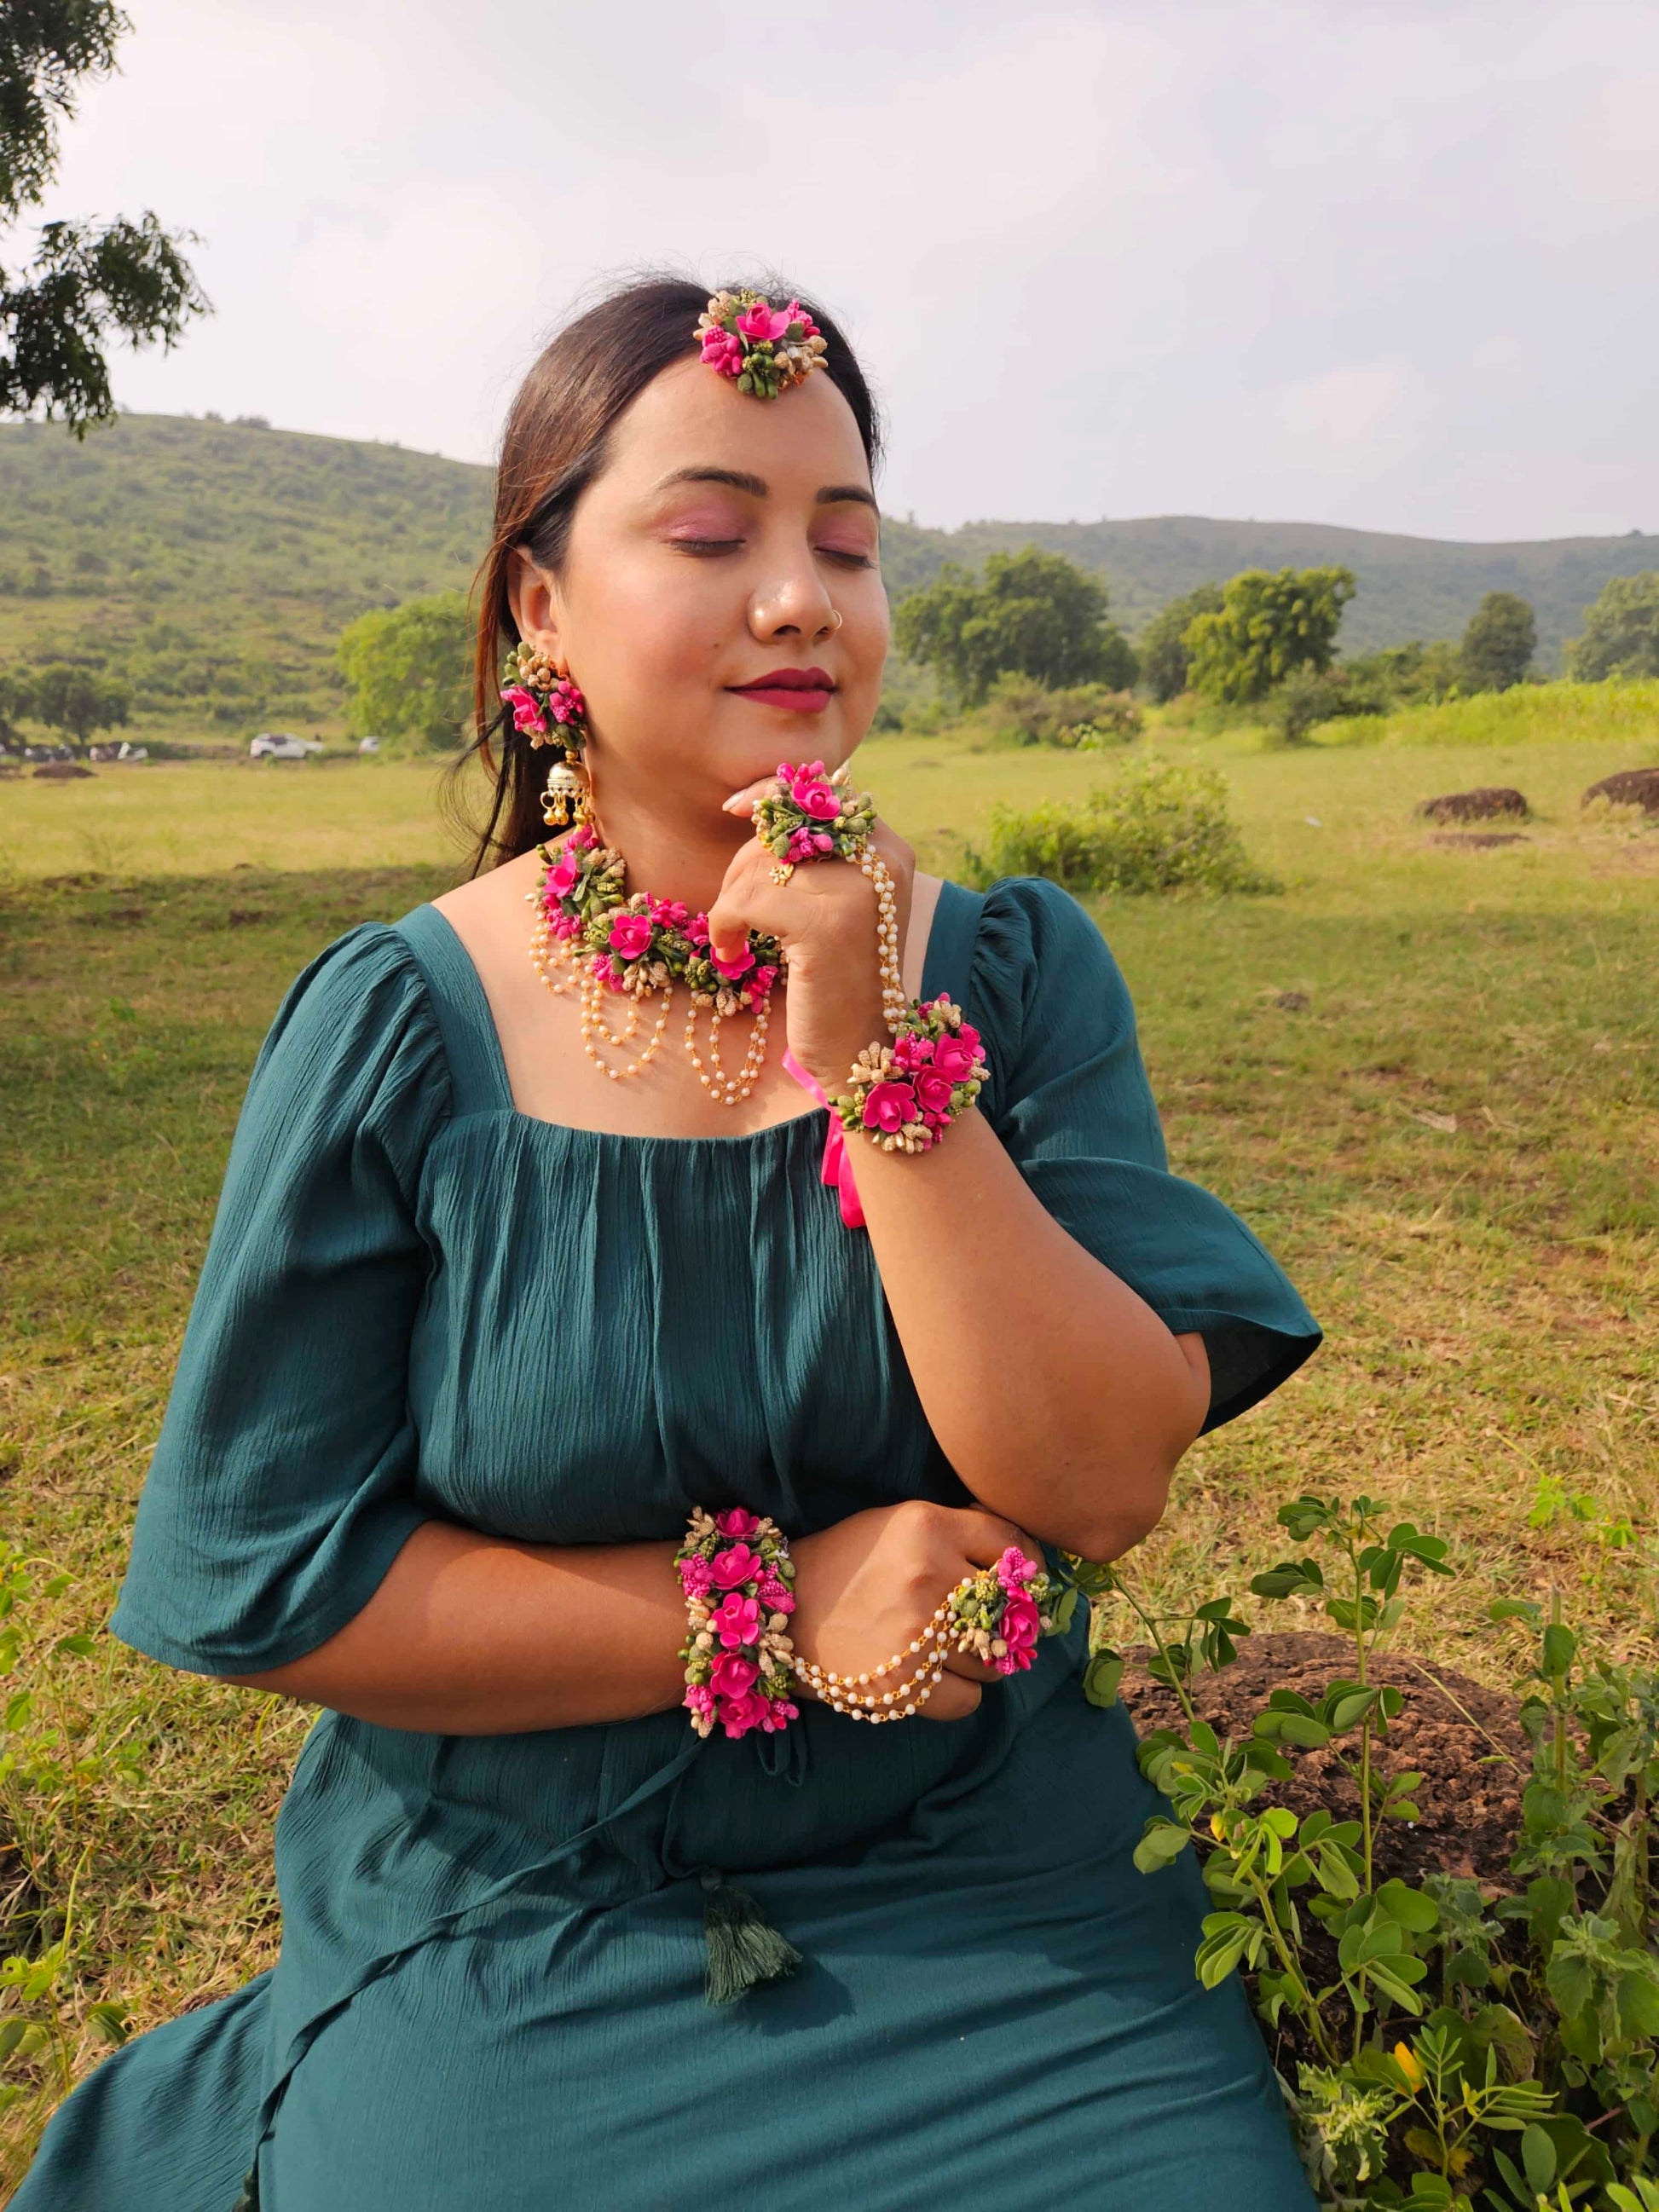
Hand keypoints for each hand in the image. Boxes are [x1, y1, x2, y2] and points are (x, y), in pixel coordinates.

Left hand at [709, 775, 914, 1092]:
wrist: (862, 1049)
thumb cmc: (840, 978)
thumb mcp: (837, 904)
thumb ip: (815, 855)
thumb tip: (759, 802)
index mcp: (889, 849)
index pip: (822, 791)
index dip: (773, 793)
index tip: (734, 810)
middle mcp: (882, 859)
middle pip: (784, 826)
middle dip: (743, 864)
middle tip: (735, 912)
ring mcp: (857, 889)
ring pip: (760, 863)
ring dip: (730, 901)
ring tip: (734, 939)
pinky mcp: (825, 923)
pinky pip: (747, 900)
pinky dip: (726, 924)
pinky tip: (732, 953)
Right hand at [789, 1500, 1039, 1722]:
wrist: (781, 1610)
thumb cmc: (847, 1564)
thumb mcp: (898, 1525)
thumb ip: (957, 1532)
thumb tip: (1024, 1556)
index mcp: (928, 1526)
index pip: (1010, 1544)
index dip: (1027, 1566)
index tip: (1024, 1582)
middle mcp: (928, 1574)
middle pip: (1008, 1609)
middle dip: (1003, 1622)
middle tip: (983, 1627)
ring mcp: (916, 1631)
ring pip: (993, 1661)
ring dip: (980, 1664)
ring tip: (948, 1654)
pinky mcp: (902, 1681)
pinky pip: (968, 1700)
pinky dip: (958, 1696)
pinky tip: (934, 1680)